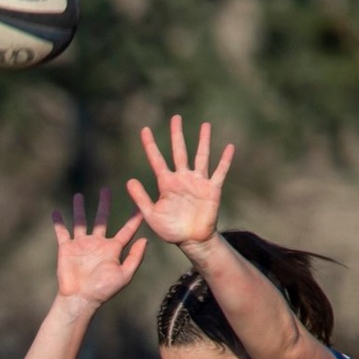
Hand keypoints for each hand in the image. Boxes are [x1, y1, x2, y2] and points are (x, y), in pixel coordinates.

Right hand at [51, 190, 146, 307]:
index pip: (126, 230)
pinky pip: (61, 232)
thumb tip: (145, 239)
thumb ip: (135, 257)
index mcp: (113, 249)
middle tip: (106, 190)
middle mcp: (97, 244)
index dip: (134, 218)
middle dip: (104, 205)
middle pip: (102, 219)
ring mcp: (81, 245)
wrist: (80, 298)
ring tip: (78, 196)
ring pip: (81, 222)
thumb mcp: (124, 274)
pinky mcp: (67, 248)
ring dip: (79, 209)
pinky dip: (58, 222)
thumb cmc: (103, 289)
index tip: (140, 205)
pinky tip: (55, 212)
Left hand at [125, 117, 233, 248]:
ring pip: (201, 156)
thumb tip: (129, 180)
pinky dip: (224, 160)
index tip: (144, 130)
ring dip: (203, 141)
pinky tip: (229, 147)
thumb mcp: (152, 215)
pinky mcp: (212, 189)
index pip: (156, 160)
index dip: (150, 145)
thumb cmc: (171, 230)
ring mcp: (198, 182)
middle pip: (179, 151)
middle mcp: (182, 178)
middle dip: (177, 135)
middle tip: (175, 118)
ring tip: (205, 125)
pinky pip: (220, 172)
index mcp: (166, 183)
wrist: (192, 241)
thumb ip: (141, 198)